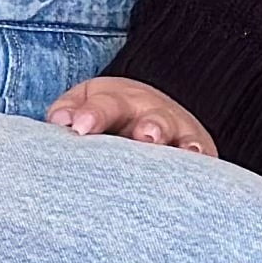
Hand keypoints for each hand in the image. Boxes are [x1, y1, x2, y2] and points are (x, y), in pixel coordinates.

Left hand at [44, 75, 216, 153]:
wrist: (148, 110)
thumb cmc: (107, 115)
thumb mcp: (84, 103)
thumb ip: (67, 110)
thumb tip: (59, 121)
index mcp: (119, 102)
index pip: (106, 105)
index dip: (93, 115)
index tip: (80, 128)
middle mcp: (152, 115)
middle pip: (152, 119)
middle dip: (150, 126)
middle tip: (144, 136)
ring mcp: (179, 133)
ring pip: (182, 136)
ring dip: (180, 144)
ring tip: (175, 151)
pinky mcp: (198, 151)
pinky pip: (203, 155)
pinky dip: (202, 157)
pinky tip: (201, 160)